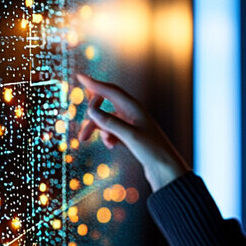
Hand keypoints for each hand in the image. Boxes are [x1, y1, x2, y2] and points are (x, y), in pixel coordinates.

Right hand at [75, 73, 192, 191]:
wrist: (165, 168)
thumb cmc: (152, 150)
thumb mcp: (130, 136)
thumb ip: (110, 123)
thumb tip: (91, 112)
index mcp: (133, 107)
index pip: (110, 90)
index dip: (94, 83)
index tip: (80, 77)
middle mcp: (131, 112)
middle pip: (104, 106)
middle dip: (92, 119)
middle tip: (83, 136)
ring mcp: (131, 123)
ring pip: (107, 120)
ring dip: (98, 130)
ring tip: (88, 144)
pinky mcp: (130, 135)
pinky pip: (112, 130)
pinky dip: (107, 136)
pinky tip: (111, 146)